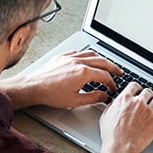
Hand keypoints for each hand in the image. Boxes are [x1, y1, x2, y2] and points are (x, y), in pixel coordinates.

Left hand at [0, 50, 123, 109]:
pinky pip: (78, 52)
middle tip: (119, 72)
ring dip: (101, 59)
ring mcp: (69, 57)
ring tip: (106, 65)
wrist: (34, 87)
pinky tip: (87, 60)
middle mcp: (78, 62)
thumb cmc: (50, 94)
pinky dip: (86, 56)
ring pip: (91, 54)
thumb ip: (93, 98)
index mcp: (83, 72)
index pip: (104, 76)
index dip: (112, 83)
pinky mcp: (62, 57)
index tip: (113, 88)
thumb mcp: (75, 100)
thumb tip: (104, 96)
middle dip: (113, 67)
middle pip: (102, 61)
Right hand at [99, 82, 152, 152]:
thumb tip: (115, 104)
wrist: (120, 146)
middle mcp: (138, 103)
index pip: (134, 86)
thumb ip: (112, 107)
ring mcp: (148, 111)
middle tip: (147, 99)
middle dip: (148, 95)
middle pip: (148, 92)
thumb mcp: (105, 116)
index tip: (138, 90)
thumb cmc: (111, 134)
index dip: (137, 88)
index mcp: (125, 99)